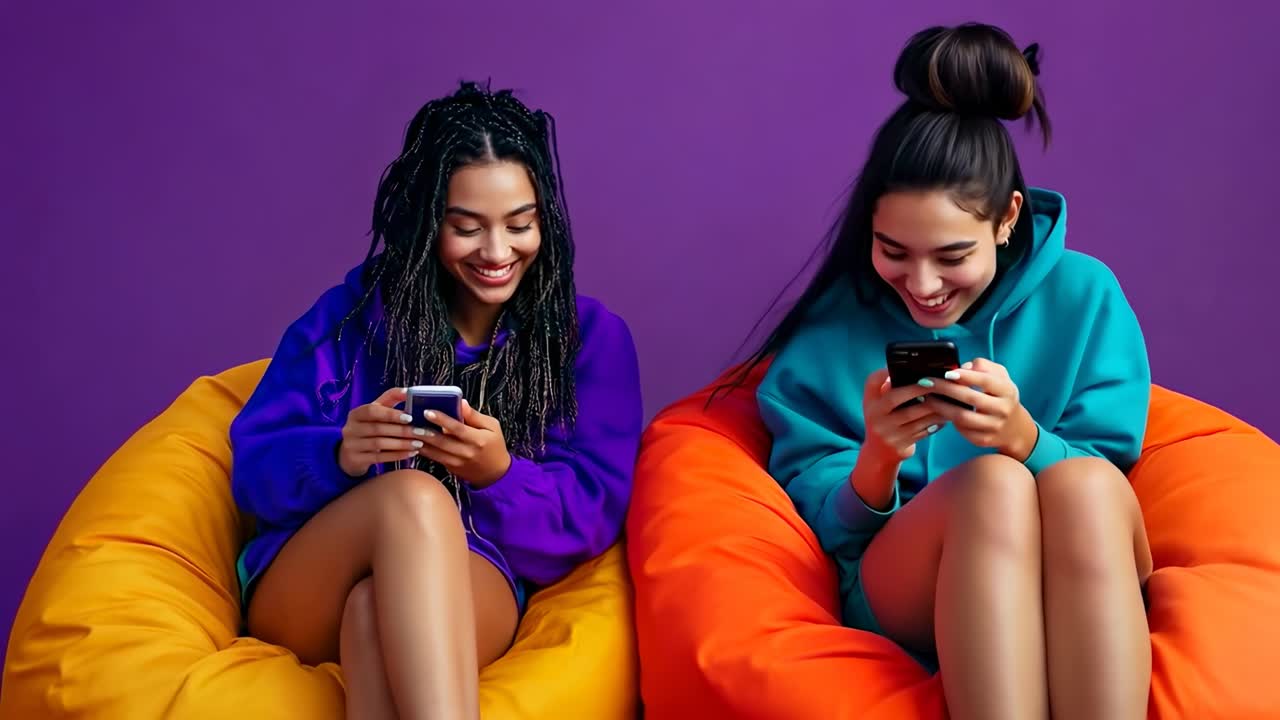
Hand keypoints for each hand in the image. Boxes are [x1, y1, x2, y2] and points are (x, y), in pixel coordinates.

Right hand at [338, 387, 424, 476]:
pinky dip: (397, 455)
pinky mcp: (356, 460)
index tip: (410, 417)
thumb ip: (390, 399)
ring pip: (379, 444)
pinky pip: (379, 458)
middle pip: (378, 429)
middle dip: (402, 431)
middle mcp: (351, 429)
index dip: (390, 414)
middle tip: (421, 432)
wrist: (350, 453)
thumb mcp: (375, 411)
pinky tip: (410, 453)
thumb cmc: (368, 427)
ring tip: (419, 443)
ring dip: (402, 444)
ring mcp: (352, 445)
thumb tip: (408, 390)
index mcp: (356, 414)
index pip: (372, 411)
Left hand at [417, 399, 511, 486]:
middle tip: (412, 423)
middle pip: (443, 442)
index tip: (428, 411)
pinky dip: (424, 450)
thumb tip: (461, 402)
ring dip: (421, 442)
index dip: (442, 420)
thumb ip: (474, 416)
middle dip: (425, 432)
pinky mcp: (451, 468)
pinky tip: (415, 442)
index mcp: (478, 439)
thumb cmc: (494, 445)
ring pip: (435, 452)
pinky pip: (435, 458)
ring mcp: (458, 462)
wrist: (495, 474)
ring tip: (409, 432)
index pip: (457, 428)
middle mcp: (467, 452)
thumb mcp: (492, 426)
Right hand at [862, 368, 947, 461]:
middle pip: (898, 397)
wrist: (878, 454)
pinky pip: (923, 431)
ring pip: (916, 416)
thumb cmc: (882, 421)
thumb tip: (896, 370)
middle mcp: (876, 418)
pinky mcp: (901, 446)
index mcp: (870, 404)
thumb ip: (883, 387)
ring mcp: (888, 433)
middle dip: (919, 388)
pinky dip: (936, 423)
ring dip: (934, 407)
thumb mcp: (875, 404)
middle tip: (937, 382)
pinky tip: (945, 417)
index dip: (886, 374)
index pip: (873, 382)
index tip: (902, 368)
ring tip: (948, 399)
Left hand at [923, 358, 1037, 459]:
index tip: (947, 373)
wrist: (1014, 428)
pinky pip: (962, 430)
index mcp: (1007, 390)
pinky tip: (941, 412)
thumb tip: (962, 368)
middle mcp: (1003, 409)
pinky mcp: (984, 440)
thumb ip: (983, 366)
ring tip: (929, 398)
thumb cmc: (1001, 396)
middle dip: (945, 389)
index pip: (985, 381)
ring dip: (942, 407)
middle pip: (970, 398)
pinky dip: (950, 420)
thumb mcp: (1000, 376)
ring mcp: (994, 427)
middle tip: (928, 383)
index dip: (965, 376)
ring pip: (962, 417)